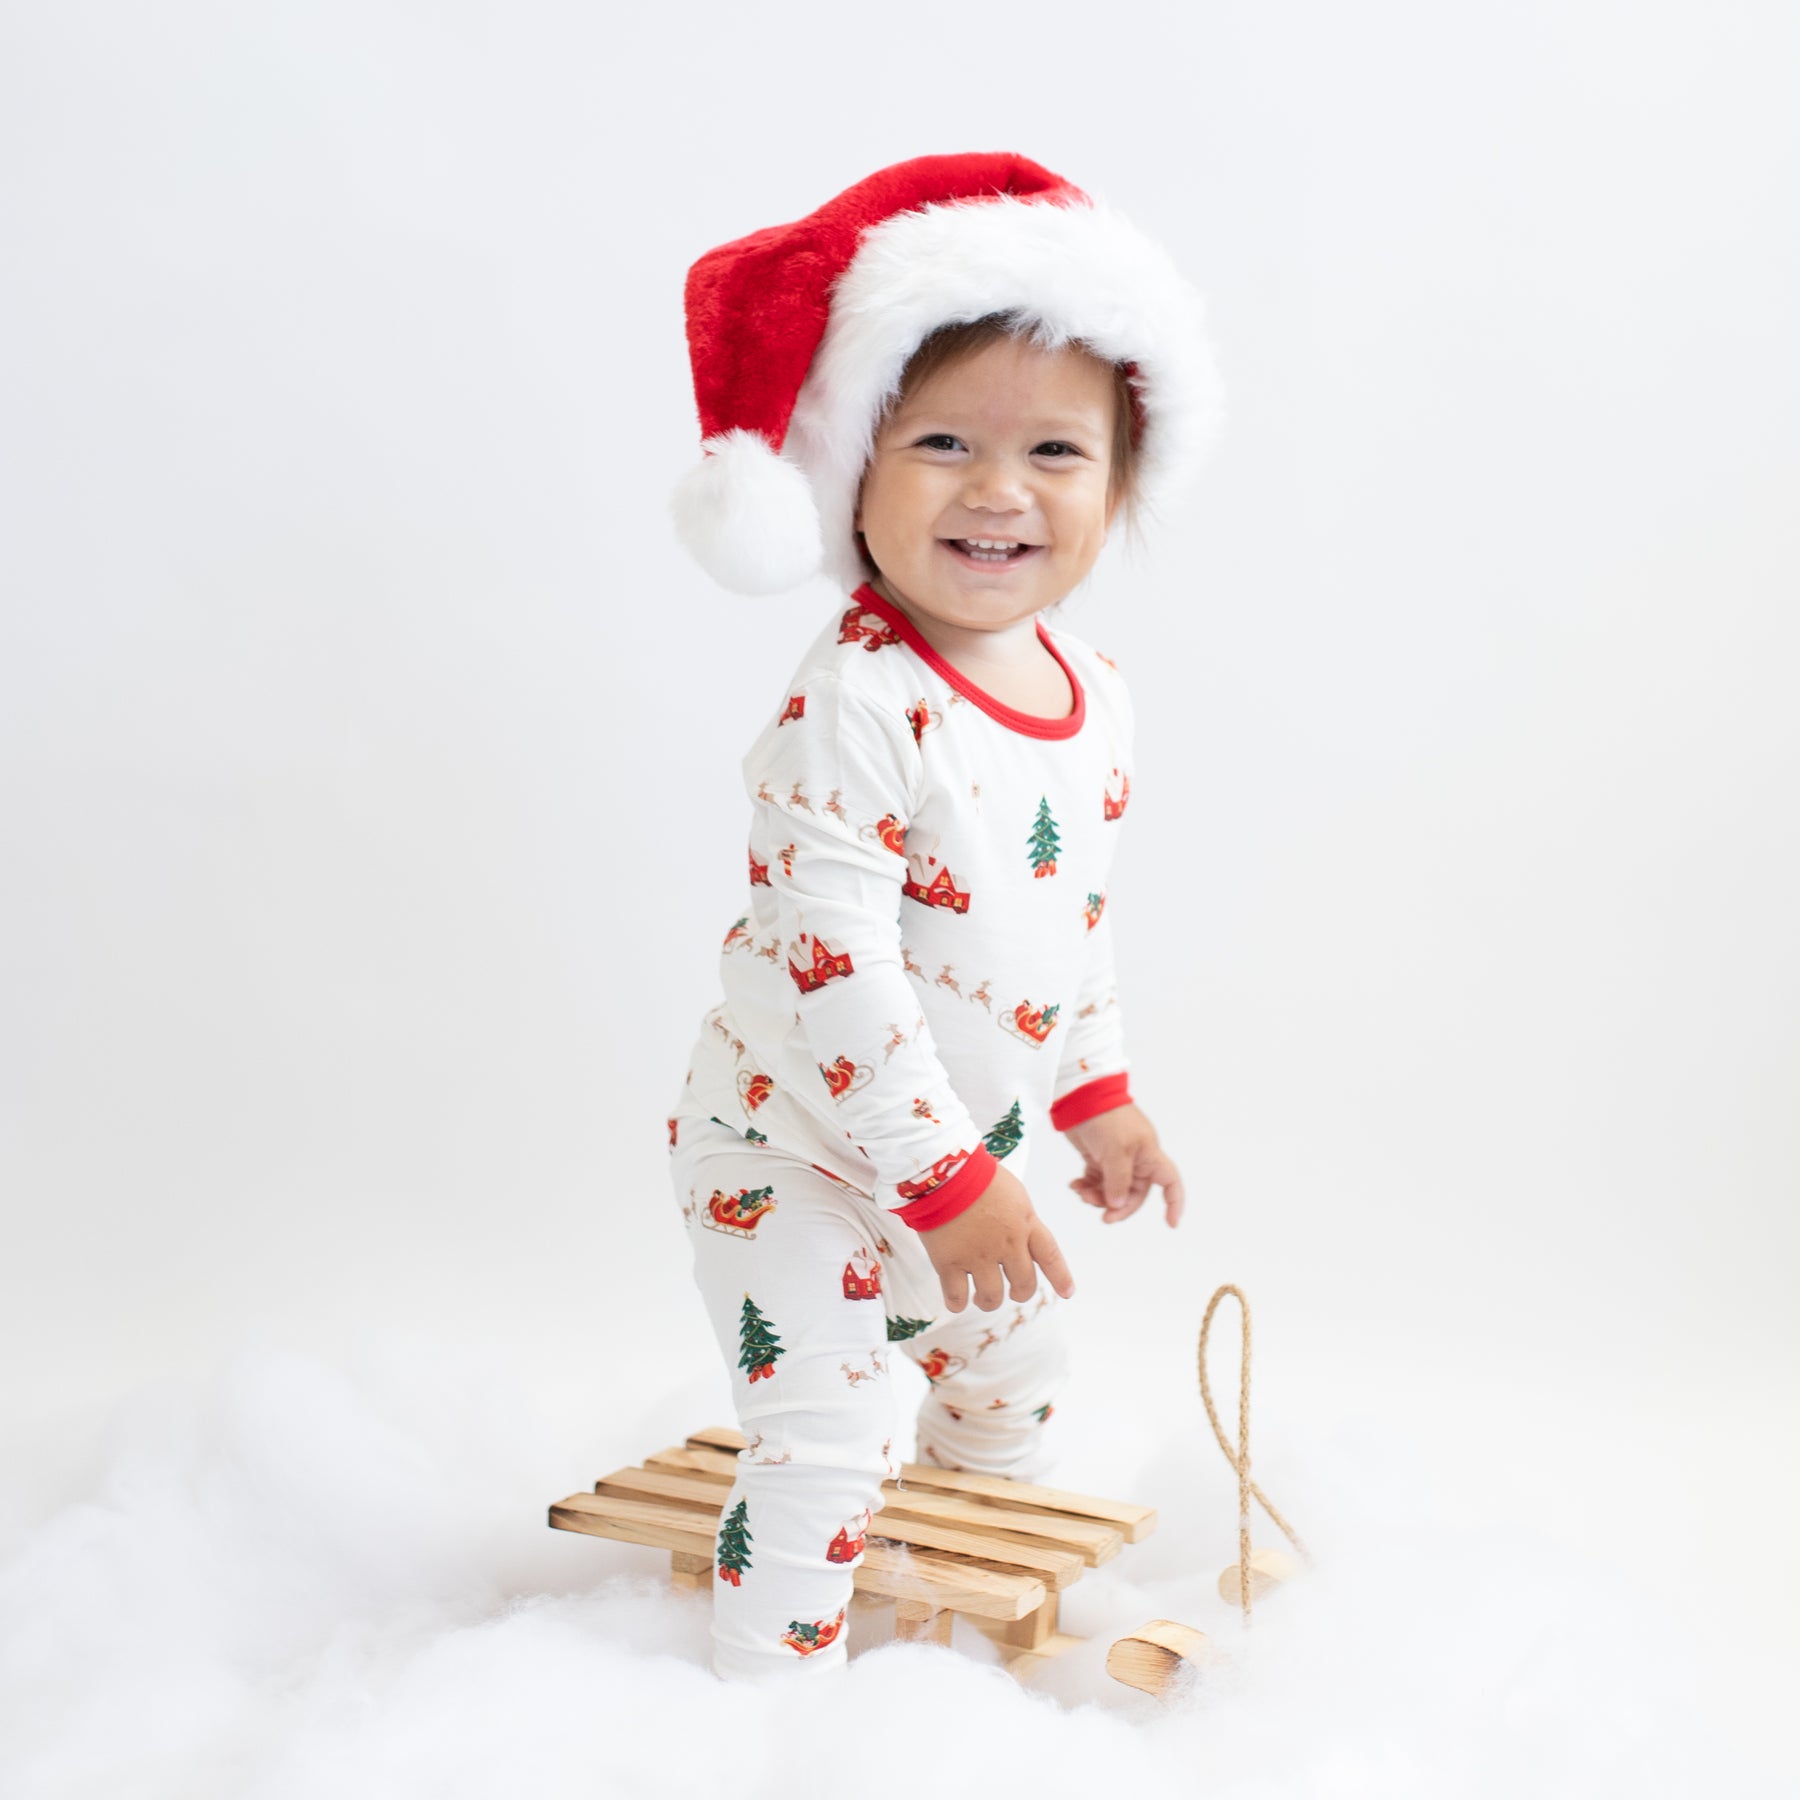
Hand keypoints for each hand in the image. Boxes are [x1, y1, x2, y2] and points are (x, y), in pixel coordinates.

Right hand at [914, 1162, 1075, 1312]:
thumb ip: (1020, 1216)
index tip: (1067, 1293)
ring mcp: (979, 1256)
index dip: (1061, 1277)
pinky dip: (957, 1303)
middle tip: (1012, 1292)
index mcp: (1026, 1223)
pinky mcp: (950, 1262)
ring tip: (980, 1299)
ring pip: (992, 1296)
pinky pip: (956, 1295)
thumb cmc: (977, 1172)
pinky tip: (956, 1302)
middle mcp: (1008, 1244)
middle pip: (1024, 1283)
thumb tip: (1021, 1231)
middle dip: (1020, 1293)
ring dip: (988, 1301)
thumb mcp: (1013, 1191)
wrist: (945, 1172)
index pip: (1050, 1256)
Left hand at [1065, 1103, 1184, 1227]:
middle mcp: (1135, 1159)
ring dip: (1098, 1197)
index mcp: (1148, 1155)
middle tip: (1104, 1216)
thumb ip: (1119, 1181)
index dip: (1174, 1203)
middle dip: (1119, 1206)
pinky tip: (1075, 1185)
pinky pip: (1096, 1181)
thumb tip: (1118, 1204)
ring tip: (1082, 1192)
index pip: (1170, 1182)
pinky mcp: (1097, 1157)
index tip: (1170, 1224)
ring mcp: (1115, 1159)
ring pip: (1112, 1190)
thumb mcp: (1117, 1150)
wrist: (1080, 1096)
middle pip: (1134, 1194)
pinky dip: (1087, 1186)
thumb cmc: (1106, 1117)